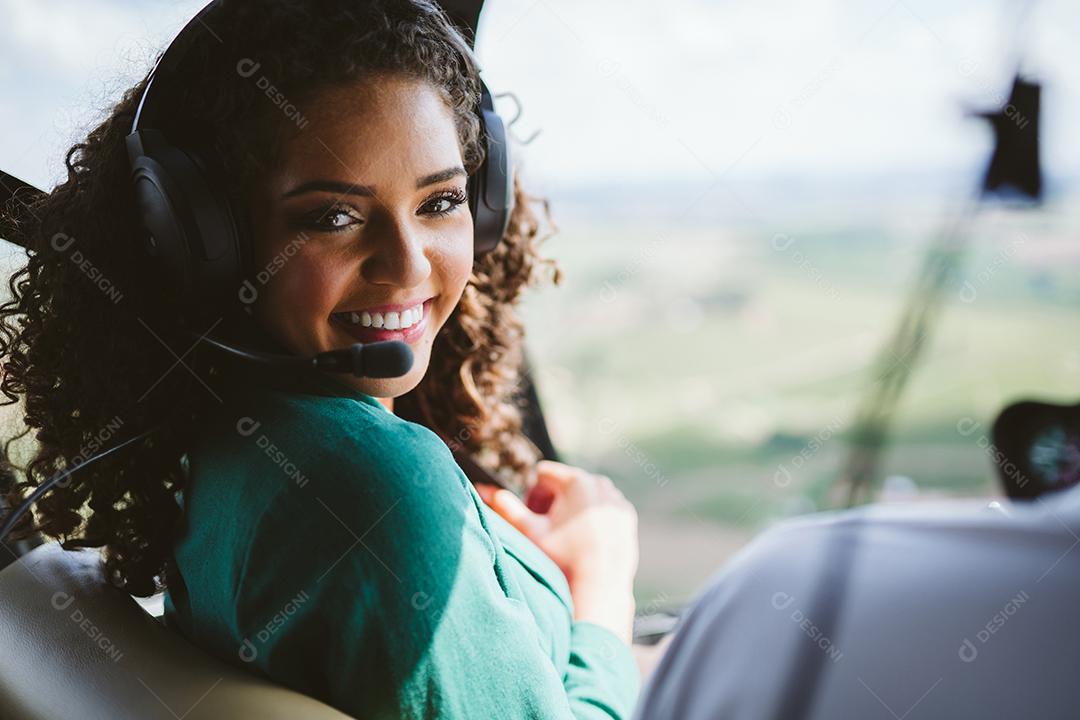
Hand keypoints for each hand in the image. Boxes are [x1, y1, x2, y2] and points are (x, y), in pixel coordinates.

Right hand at [475, 460, 637, 643]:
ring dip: (572, 509)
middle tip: (548, 529)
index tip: (535, 517)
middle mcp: (600, 484)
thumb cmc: (560, 559)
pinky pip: (603, 509)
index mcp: (576, 481)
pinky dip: (593, 519)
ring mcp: (616, 501)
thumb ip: (506, 507)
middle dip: (553, 501)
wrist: (598, 587)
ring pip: (585, 495)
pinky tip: (585, 542)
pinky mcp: (627, 517)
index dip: (533, 494)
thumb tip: (483, 490)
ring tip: (566, 537)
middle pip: (566, 483)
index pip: (544, 473)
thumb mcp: (529, 531)